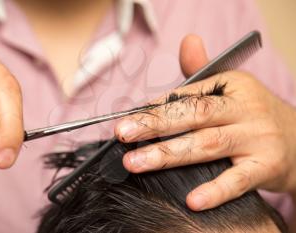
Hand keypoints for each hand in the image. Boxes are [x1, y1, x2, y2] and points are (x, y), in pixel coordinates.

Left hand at [115, 35, 295, 210]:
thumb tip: (187, 42)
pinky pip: (238, 180)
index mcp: (232, 87)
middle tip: (123, 134)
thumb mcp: (230, 89)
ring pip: (208, 145)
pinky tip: (192, 200)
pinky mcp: (267, 166)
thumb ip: (202, 71)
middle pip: (195, 115)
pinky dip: (215, 191)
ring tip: (136, 163)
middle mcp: (246, 109)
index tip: (127, 119)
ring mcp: (257, 138)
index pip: (187, 96)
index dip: (155, 108)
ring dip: (169, 154)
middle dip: (155, 124)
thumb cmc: (251, 114)